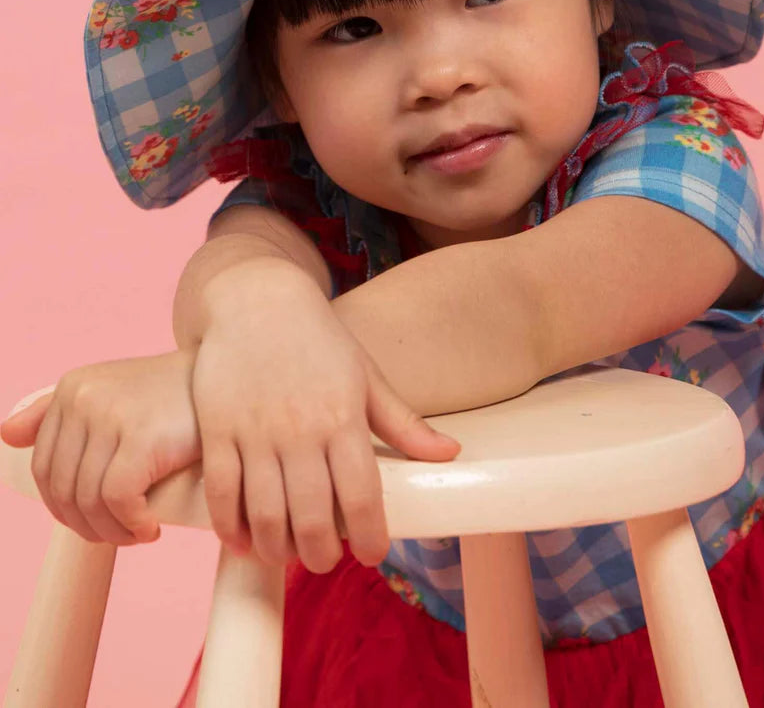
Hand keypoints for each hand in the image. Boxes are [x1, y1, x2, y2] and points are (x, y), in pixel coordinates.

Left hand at [0, 349, 199, 545]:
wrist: (229, 379)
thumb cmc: (172, 393)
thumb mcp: (109, 390)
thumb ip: (56, 409)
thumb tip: (6, 434)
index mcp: (72, 387)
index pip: (45, 468)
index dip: (64, 508)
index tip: (96, 522)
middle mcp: (84, 398)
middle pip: (64, 490)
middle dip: (88, 527)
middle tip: (121, 535)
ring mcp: (111, 416)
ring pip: (90, 501)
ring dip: (113, 533)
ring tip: (138, 534)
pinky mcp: (141, 437)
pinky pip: (118, 500)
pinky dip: (131, 525)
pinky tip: (149, 528)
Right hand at [193, 261, 460, 573]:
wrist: (257, 297)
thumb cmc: (318, 339)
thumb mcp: (366, 375)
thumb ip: (403, 422)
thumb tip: (451, 454)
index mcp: (343, 417)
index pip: (362, 497)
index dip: (370, 537)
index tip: (372, 555)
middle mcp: (300, 429)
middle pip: (312, 517)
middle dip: (320, 555)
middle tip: (324, 560)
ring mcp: (255, 430)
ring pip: (265, 513)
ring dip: (277, 549)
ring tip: (287, 554)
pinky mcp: (218, 428)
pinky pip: (221, 493)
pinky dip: (230, 527)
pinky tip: (244, 541)